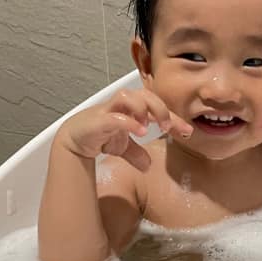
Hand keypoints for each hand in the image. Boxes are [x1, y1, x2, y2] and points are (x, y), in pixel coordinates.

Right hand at [55, 88, 192, 171]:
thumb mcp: (122, 147)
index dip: (174, 118)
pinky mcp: (98, 120)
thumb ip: (137, 153)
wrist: (73, 139)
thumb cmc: (99, 135)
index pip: (157, 108)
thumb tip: (149, 166)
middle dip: (160, 108)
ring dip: (142, 109)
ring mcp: (109, 110)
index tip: (188, 132)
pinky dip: (128, 122)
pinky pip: (114, 116)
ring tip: (150, 127)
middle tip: (168, 127)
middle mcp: (122, 105)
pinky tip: (140, 132)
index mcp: (132, 108)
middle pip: (145, 94)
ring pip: (127, 96)